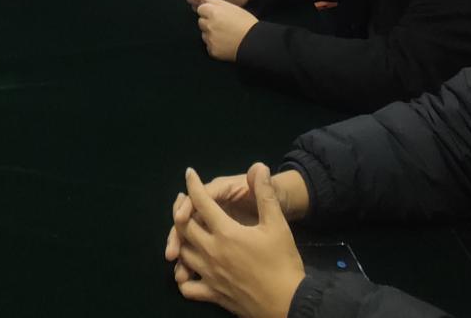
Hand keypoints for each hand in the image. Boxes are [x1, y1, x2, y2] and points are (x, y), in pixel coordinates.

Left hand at [167, 166, 305, 317]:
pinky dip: (184, 277)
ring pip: (184, 253)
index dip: (194, 184)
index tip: (189, 173)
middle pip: (184, 226)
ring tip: (183, 230)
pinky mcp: (213, 295)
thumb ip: (266, 194)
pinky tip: (188, 271)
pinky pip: (188, 287)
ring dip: (180, 239)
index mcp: (226, 232)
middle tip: (182, 199)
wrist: (289, 303)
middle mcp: (211, 251)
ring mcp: (209, 275)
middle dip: (180, 209)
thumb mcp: (278, 225)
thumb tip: (260, 166)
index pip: (202, 201)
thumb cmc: (283, 262)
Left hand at [197, 0, 257, 61]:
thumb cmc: (245, 22)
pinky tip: (225, 43)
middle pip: (201, 22)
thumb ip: (216, 2)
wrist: (254, 42)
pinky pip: (209, 45)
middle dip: (208, 22)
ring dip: (210, 33)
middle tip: (222, 25)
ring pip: (204, 34)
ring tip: (225, 34)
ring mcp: (210, 39)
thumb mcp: (233, 7)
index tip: (217, 14)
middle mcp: (209, 25)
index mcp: (213, 12)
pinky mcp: (212, 50)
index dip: (208, 11)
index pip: (201, 9)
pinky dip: (214, 44)